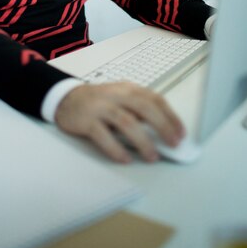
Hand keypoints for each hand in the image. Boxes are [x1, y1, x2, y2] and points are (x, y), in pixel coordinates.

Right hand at [54, 82, 184, 162]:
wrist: (65, 99)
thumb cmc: (99, 101)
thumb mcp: (121, 98)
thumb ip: (139, 110)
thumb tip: (163, 130)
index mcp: (128, 89)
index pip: (155, 99)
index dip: (170, 116)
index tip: (181, 132)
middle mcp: (116, 94)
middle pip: (144, 107)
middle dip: (162, 126)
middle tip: (173, 143)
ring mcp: (100, 106)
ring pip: (126, 122)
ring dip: (142, 141)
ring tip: (152, 156)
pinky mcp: (86, 120)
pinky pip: (103, 136)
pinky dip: (116, 149)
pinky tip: (125, 159)